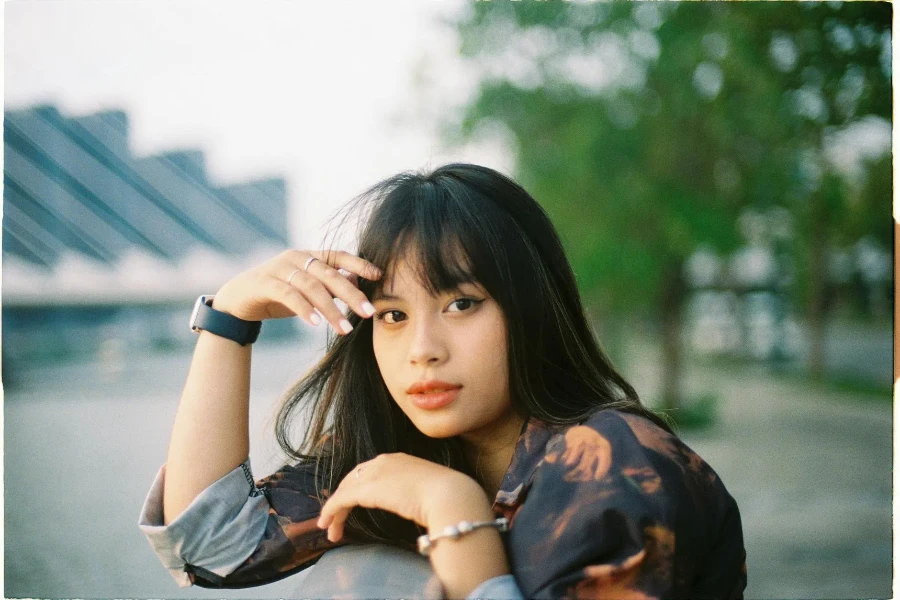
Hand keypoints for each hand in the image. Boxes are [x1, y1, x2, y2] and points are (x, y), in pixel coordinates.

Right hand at [212, 249, 381, 333]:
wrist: (237, 299)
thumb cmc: (278, 294)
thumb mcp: (307, 289)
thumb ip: (330, 285)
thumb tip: (360, 283)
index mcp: (309, 256)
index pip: (338, 255)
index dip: (359, 264)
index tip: (379, 276)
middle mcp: (296, 258)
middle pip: (329, 274)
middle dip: (352, 294)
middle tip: (369, 313)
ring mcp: (279, 268)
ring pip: (311, 287)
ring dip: (330, 309)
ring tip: (344, 329)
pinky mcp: (264, 283)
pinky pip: (288, 295)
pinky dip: (304, 309)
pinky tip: (315, 323)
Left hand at [316, 453, 491, 542]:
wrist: (450, 496)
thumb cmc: (448, 497)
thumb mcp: (429, 490)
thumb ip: (417, 495)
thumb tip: (418, 509)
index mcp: (398, 459)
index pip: (369, 471)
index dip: (357, 487)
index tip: (352, 503)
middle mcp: (383, 461)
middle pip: (353, 479)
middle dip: (342, 499)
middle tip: (335, 518)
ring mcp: (374, 474)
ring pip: (344, 490)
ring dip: (334, 510)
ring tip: (329, 529)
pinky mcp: (366, 490)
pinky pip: (340, 500)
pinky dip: (330, 511)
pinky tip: (327, 525)